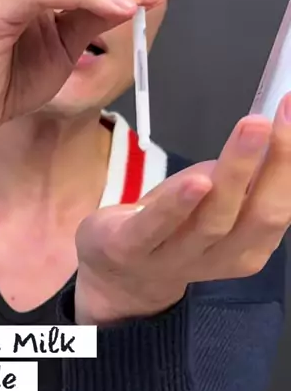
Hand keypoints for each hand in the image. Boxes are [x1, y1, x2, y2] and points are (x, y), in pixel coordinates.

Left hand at [74, 94, 290, 324]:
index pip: (281, 206)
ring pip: (213, 219)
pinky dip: (179, 205)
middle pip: (258, 215)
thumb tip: (277, 125)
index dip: (289, 161)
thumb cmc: (175, 225)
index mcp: (249, 246)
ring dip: (235, 173)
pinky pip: (157, 228)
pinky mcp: (131, 249)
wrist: (117, 271)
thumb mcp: (216, 200)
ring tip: (252, 129)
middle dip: (277, 165)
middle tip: (277, 119)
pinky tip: (196, 180)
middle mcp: (220, 257)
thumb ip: (246, 177)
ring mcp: (176, 258)